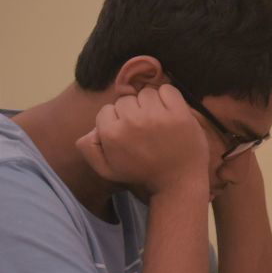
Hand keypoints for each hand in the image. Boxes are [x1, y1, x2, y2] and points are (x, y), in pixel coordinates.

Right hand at [76, 84, 209, 196]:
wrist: (179, 182)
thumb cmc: (143, 175)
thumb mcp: (108, 170)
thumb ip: (90, 149)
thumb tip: (90, 129)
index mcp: (112, 134)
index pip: (107, 109)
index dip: (117, 119)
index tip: (129, 132)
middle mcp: (132, 121)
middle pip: (126, 100)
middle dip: (134, 111)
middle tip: (146, 128)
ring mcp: (157, 116)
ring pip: (146, 93)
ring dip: (152, 104)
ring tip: (159, 122)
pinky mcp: (179, 113)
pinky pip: (168, 90)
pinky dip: (169, 97)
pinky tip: (171, 113)